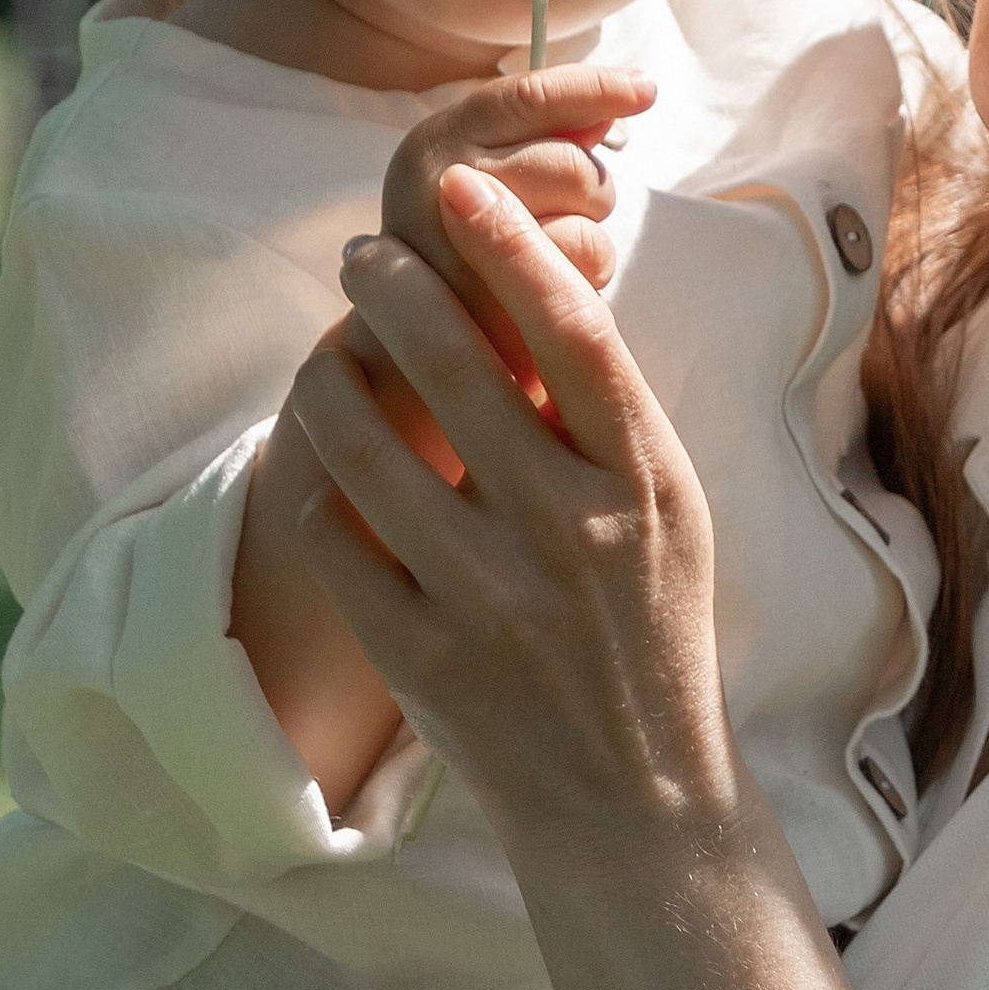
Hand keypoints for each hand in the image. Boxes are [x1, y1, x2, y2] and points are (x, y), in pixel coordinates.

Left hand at [284, 166, 734, 856]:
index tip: (460, 189)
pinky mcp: (420, 659)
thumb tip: (543, 280)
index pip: (573, 330)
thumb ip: (609, 413)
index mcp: (643, 483)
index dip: (510, 245)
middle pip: (456, 364)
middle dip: (391, 286)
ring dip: (329, 378)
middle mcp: (570, 532)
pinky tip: (321, 470)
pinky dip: (316, 489)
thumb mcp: (672, 510)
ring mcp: (488, 598)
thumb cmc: (650, 628)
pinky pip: (331, 540)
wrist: (635, 800)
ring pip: (366, 444)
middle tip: (362, 255)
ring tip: (325, 356)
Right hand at [374, 60, 655, 396]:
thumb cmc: (465, 263)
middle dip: (589, 191)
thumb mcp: (491, 187)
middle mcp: (434, 187)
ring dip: (589, 244)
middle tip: (560, 219)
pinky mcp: (489, 311)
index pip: (528, 98)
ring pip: (582, 222)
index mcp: (434, 146)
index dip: (595, 88)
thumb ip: (549, 139)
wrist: (403, 363)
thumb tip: (625, 98)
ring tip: (548, 267)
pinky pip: (579, 277)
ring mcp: (458, 253)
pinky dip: (584, 288)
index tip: (647, 88)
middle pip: (570, 162)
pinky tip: (547, 305)